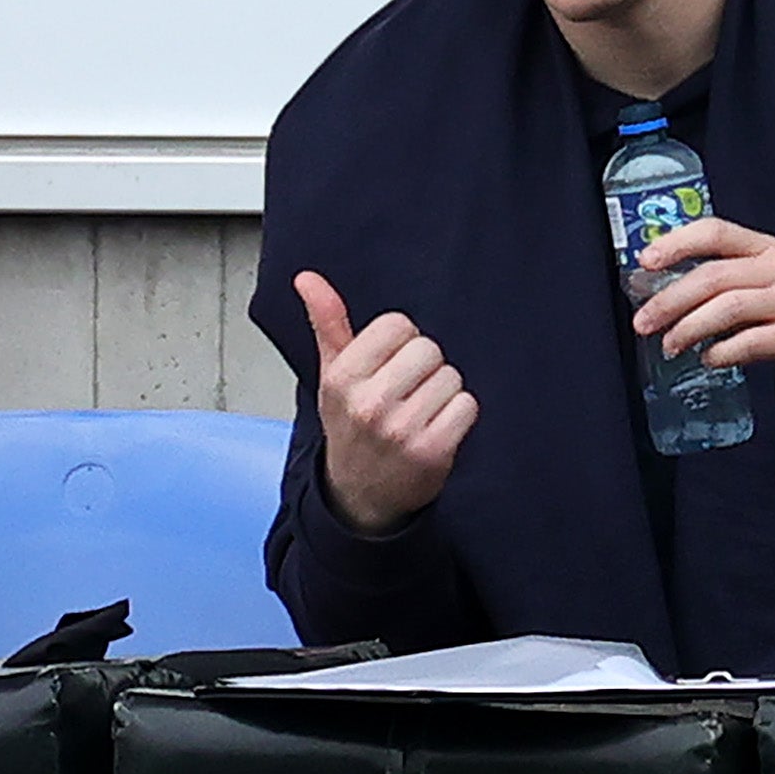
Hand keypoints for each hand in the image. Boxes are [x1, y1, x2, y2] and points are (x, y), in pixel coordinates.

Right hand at [295, 270, 478, 534]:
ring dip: (442, 392)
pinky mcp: (432, 452)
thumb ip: (327, 322)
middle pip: (428, 349)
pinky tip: (436, 428)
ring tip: (419, 411)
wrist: (360, 495)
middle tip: (406, 392)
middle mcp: (369, 404)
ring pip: (451, 377)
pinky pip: (467, 406)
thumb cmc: (350, 428)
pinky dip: (458, 415)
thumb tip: (308, 278)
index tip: (390, 365)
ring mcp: (401, 430)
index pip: (398, 325)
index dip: (401, 342)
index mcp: (342, 378)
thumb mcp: (332, 375)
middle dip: (424, 367)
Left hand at [633, 217, 774, 395]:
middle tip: (643, 322)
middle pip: (714, 276)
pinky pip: (751, 340)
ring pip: (729, 307)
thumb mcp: (760, 282)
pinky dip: (722, 351)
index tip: (645, 262)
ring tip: (670, 346)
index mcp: (764, 248)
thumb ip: (719, 280)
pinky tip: (708, 359)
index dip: (677, 243)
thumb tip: (655, 293)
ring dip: (690, 328)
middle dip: (670, 300)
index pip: (715, 231)